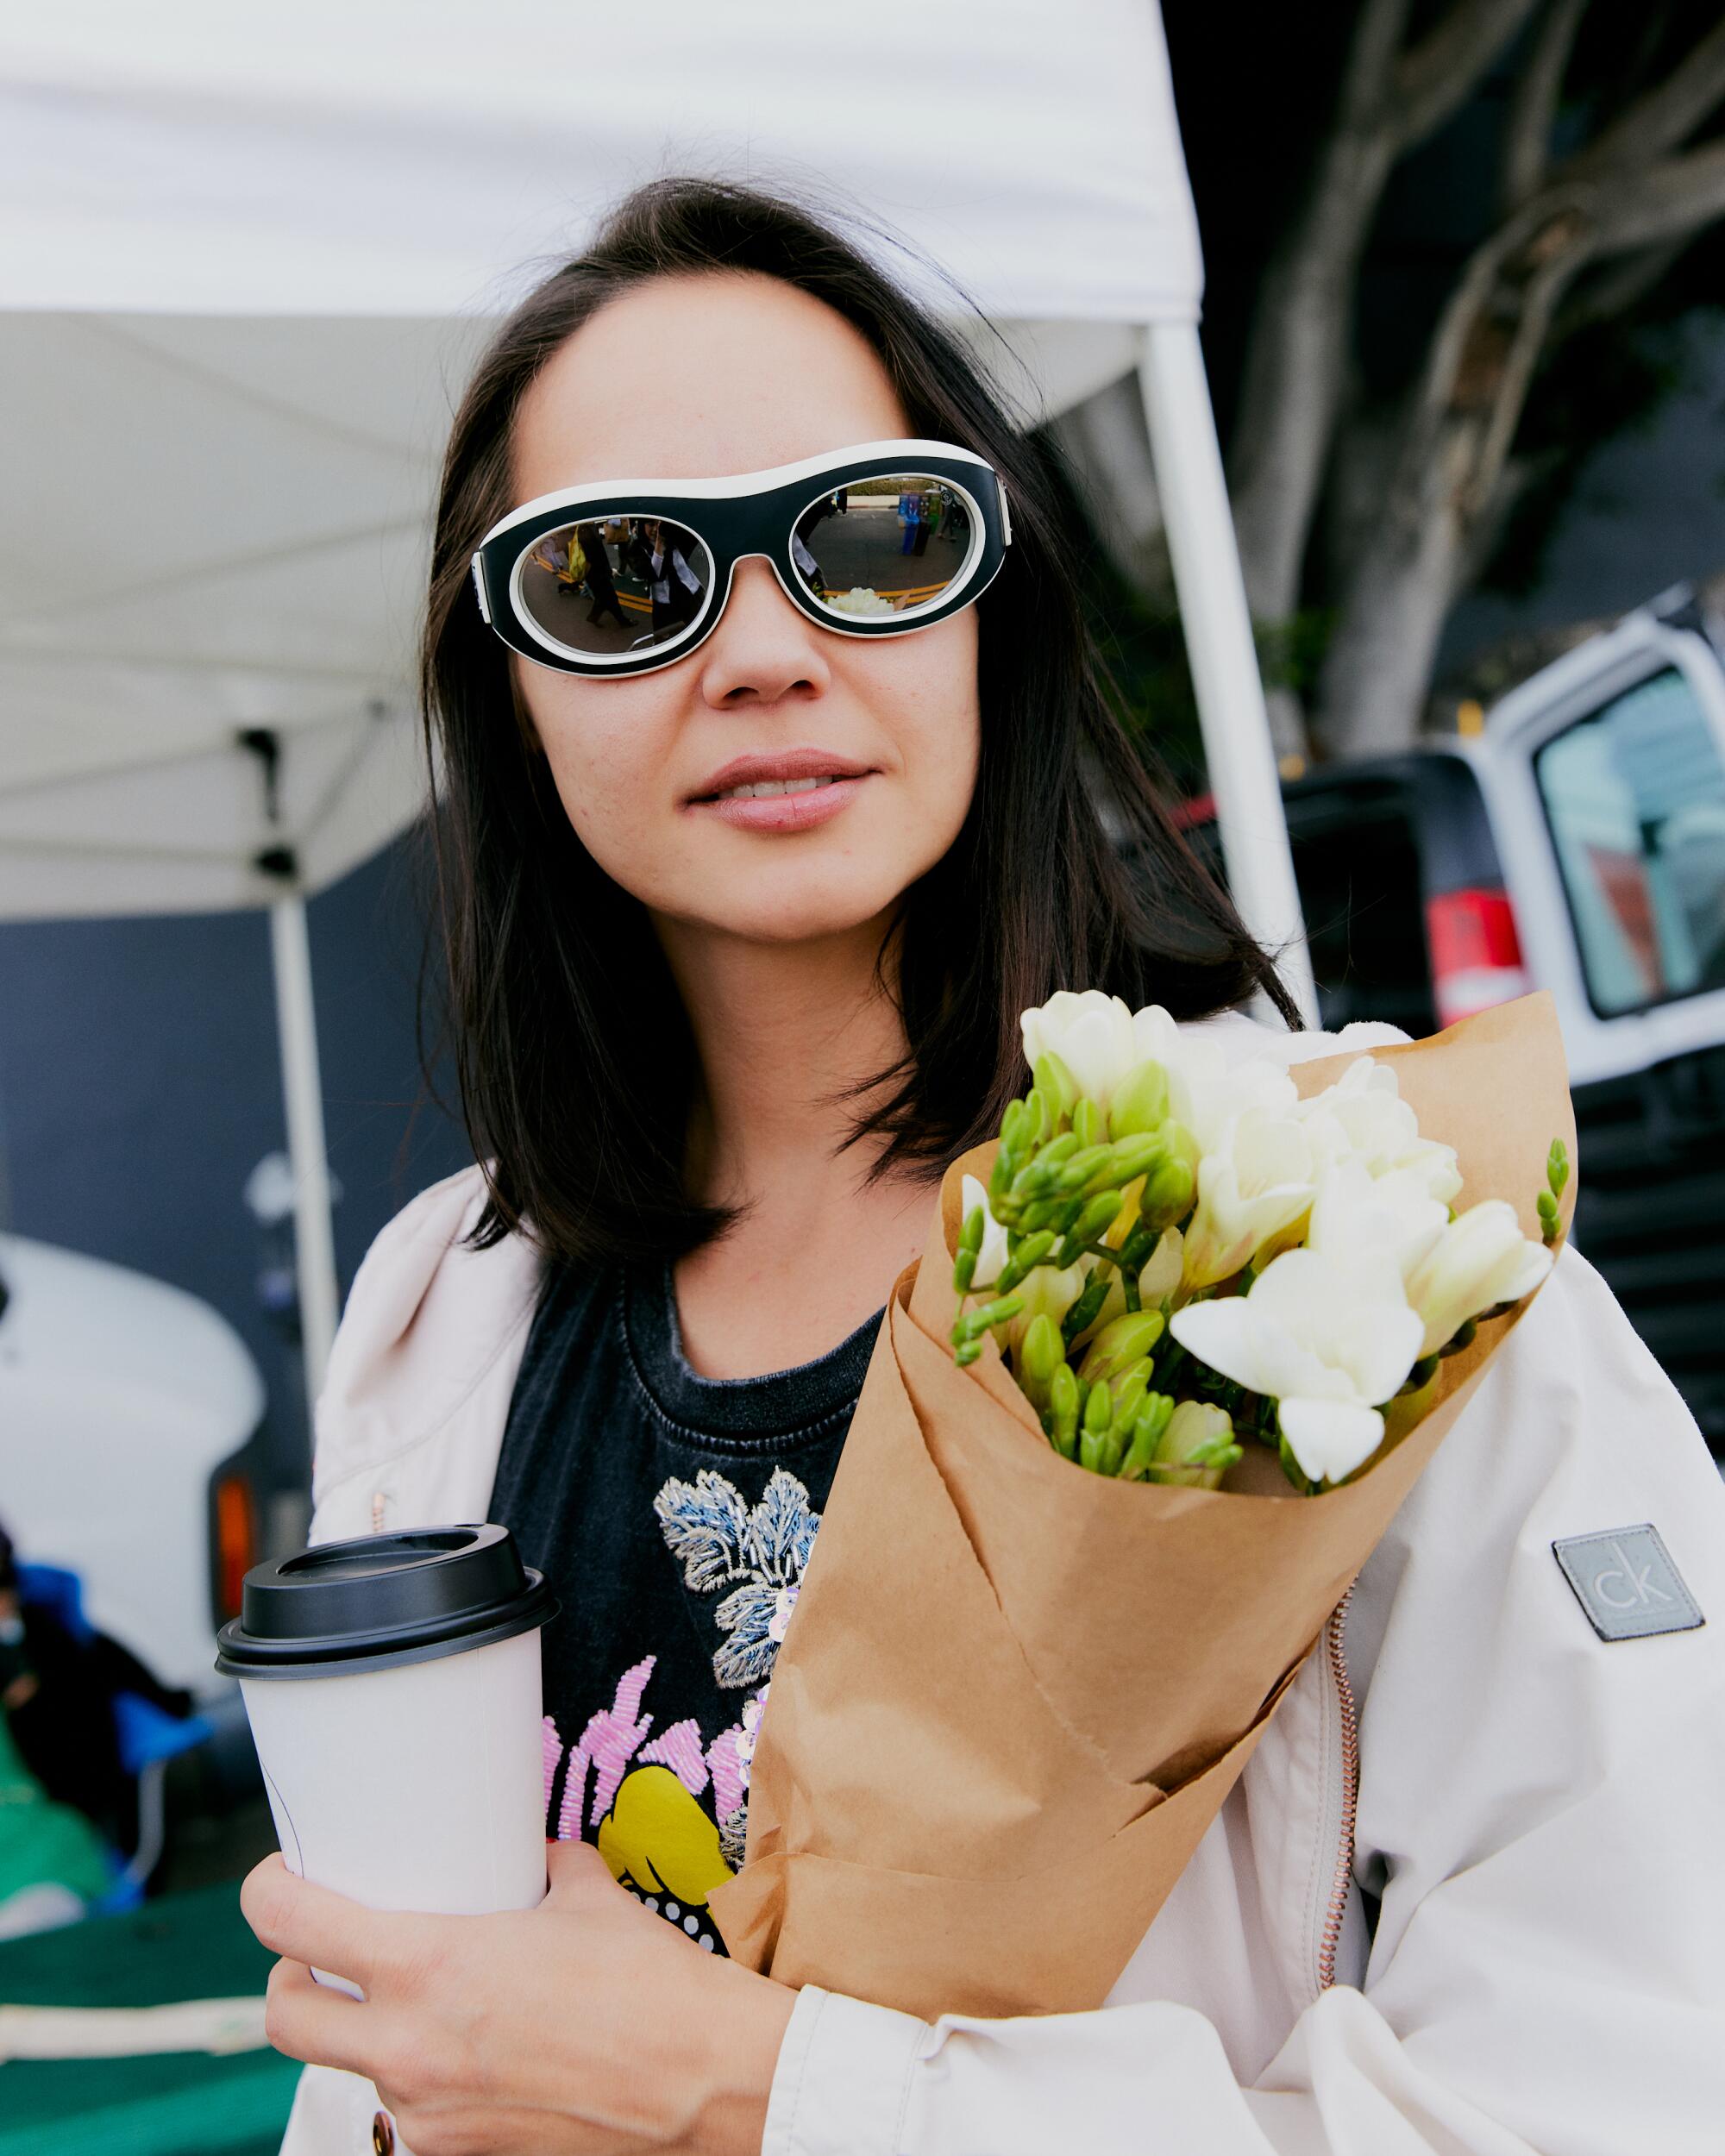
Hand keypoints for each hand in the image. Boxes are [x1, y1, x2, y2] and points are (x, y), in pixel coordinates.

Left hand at [242, 1841, 795, 2155]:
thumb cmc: (650, 1987)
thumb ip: (537, 1867)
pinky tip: (475, 2053)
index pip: (291, 1926)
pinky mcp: (457, 2154)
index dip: (266, 1893)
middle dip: (289, 1979)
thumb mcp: (586, 1893)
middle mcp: (410, 2046)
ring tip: (419, 2004)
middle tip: (320, 1952)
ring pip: (350, 2067)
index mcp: (430, 1967)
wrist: (702, 2081)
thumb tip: (526, 1852)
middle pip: (283, 2017)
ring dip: (364, 2031)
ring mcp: (428, 2111)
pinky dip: (423, 2076)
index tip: (277, 1878)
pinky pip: (409, 2110)